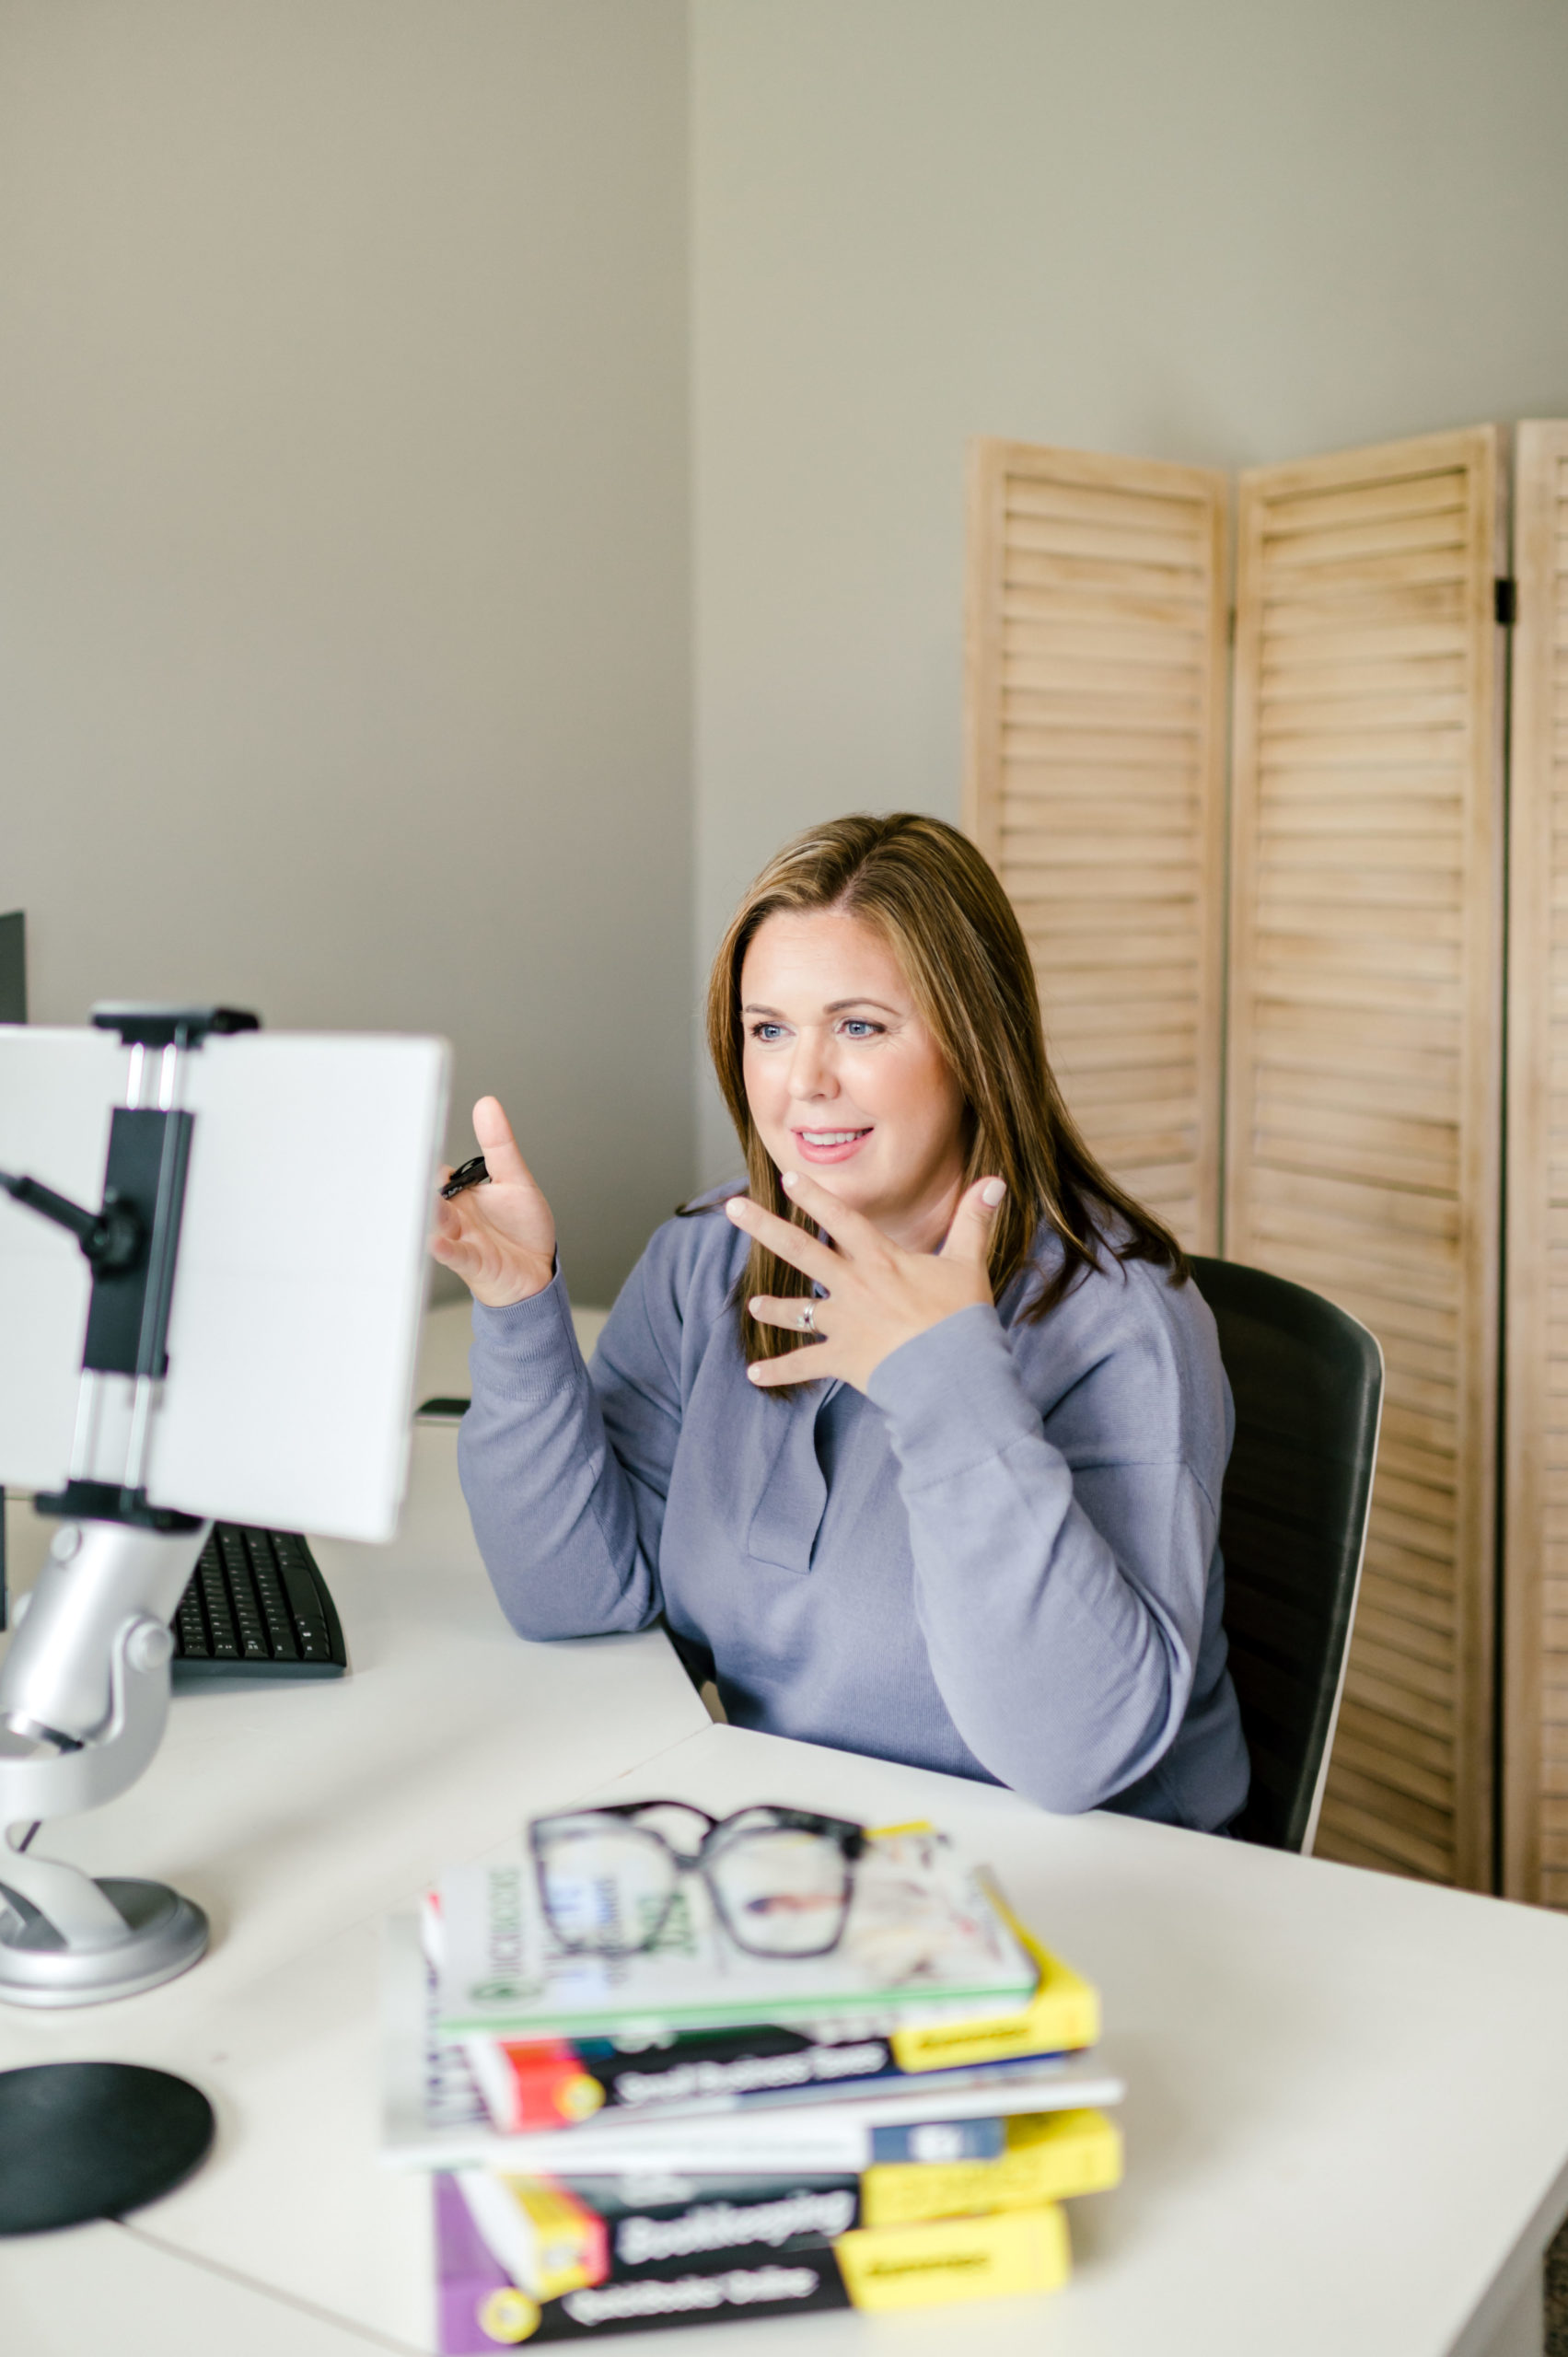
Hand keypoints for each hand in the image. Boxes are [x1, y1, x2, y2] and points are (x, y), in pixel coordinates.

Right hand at [430, 1096, 556, 1307]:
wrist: (536, 1272)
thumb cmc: (520, 1230)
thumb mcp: (515, 1180)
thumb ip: (499, 1146)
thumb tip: (487, 1105)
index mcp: (459, 1194)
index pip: (434, 1172)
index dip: (421, 1156)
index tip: (410, 1135)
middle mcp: (454, 1216)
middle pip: (429, 1197)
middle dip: (418, 1185)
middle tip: (407, 1166)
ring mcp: (461, 1239)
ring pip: (437, 1224)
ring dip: (430, 1213)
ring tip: (423, 1200)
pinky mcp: (473, 1263)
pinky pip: (454, 1255)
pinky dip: (443, 1249)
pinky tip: (435, 1240)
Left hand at [726, 1167, 1005, 1392]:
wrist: (953, 1375)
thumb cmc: (962, 1319)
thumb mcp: (968, 1264)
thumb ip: (974, 1221)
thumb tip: (995, 1180)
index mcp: (881, 1260)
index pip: (842, 1219)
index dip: (815, 1196)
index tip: (786, 1176)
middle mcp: (854, 1287)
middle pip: (800, 1251)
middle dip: (764, 1227)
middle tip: (731, 1208)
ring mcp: (843, 1324)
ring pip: (795, 1311)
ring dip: (772, 1308)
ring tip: (752, 1306)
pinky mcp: (841, 1359)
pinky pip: (803, 1366)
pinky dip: (777, 1372)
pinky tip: (754, 1375)